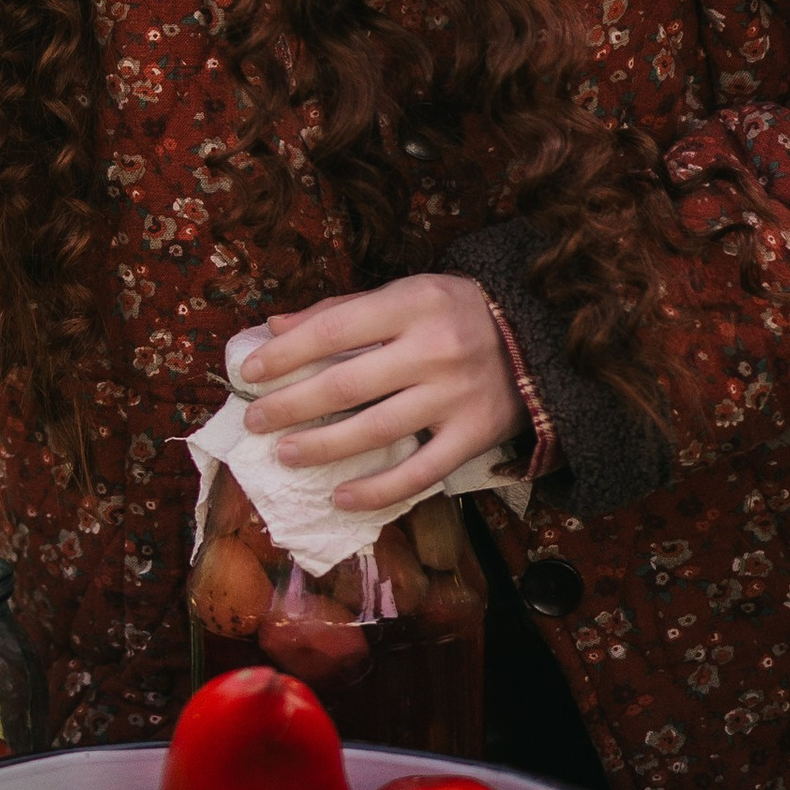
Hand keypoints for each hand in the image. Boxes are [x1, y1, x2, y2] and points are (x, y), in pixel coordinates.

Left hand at [231, 276, 525, 509]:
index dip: (286, 353)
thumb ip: (341, 310)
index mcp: (413, 303)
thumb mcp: (405, 293)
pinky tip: (341, 496)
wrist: (539, 337)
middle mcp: (434, 349)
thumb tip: (275, 327)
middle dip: (291, 405)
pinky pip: (420, 473)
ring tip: (285, 454)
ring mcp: (456, 396)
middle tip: (256, 421)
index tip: (250, 371)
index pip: (333, 330)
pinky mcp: (474, 436)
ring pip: (376, 431)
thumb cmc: (456, 311)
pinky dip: (378, 490)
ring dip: (323, 447)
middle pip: (346, 385)